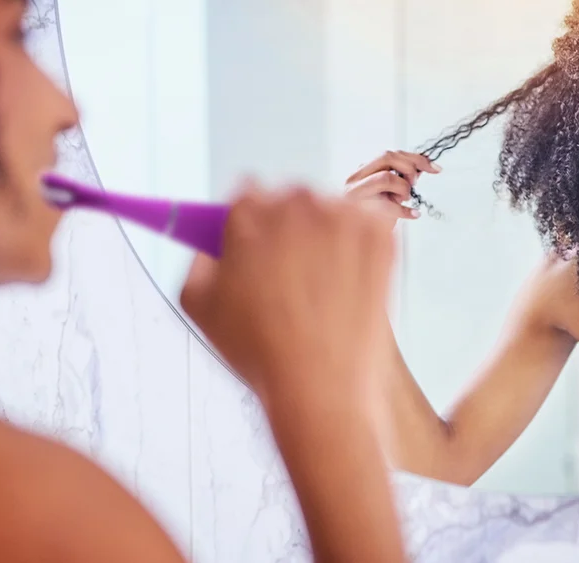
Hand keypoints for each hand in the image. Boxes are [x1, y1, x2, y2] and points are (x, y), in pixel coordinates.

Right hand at [179, 183, 395, 398]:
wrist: (322, 386)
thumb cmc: (261, 351)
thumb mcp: (199, 305)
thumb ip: (198, 260)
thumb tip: (211, 244)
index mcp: (249, 212)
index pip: (248, 192)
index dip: (251, 221)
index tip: (258, 239)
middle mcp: (296, 203)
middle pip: (291, 198)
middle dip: (290, 227)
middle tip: (292, 271)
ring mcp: (342, 216)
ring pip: (332, 210)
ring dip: (328, 234)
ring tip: (323, 286)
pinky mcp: (380, 233)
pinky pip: (370, 222)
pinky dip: (363, 244)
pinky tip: (351, 279)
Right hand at [345, 150, 440, 224]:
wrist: (362, 241)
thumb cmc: (375, 218)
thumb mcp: (391, 193)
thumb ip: (403, 178)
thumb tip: (421, 167)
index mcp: (363, 171)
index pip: (390, 154)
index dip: (416, 158)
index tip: (435, 168)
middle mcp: (356, 178)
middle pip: (387, 157)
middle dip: (409, 168)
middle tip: (415, 184)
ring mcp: (355, 193)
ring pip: (386, 177)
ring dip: (403, 188)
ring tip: (404, 199)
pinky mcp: (358, 210)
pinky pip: (388, 205)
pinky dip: (405, 210)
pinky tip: (413, 214)